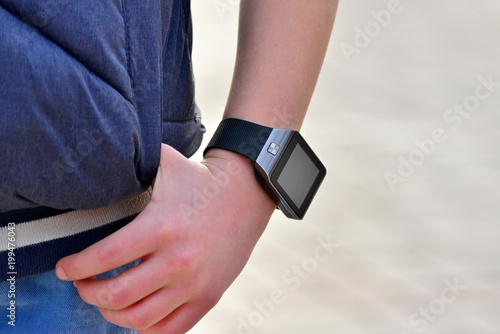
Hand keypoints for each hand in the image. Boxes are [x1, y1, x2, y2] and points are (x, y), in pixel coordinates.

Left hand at [55, 144, 275, 332]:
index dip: (76, 267)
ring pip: (139, 319)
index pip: (106, 257)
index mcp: (162, 227)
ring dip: (111, 314)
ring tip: (104, 300)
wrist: (247, 193)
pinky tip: (135, 312)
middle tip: (81, 284)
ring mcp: (196, 283)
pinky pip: (170, 329)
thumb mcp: (165, 163)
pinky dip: (145, 328)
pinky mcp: (209, 296)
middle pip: (117, 295)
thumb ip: (130, 161)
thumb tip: (92, 154)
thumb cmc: (199, 179)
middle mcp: (179, 260)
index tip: (64, 268)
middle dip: (88, 293)